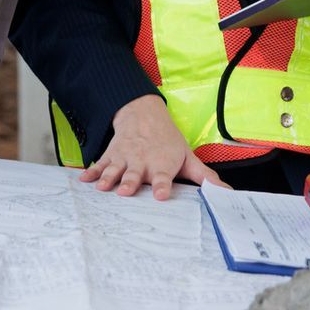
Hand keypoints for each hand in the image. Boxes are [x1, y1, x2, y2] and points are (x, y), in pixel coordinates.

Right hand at [79, 95, 226, 201]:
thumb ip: (204, 176)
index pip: (163, 177)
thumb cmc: (167, 141)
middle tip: (125, 191)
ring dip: (108, 178)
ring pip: (115, 170)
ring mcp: (125, 159)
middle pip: (136, 175)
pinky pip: (100, 164)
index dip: (162, 186)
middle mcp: (142, 162)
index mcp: (162, 164)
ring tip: (102, 187)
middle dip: (130, 182)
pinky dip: (91, 172)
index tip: (161, 195)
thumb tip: (225, 193)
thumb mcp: (187, 156)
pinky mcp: (111, 156)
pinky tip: (83, 179)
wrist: (143, 114)